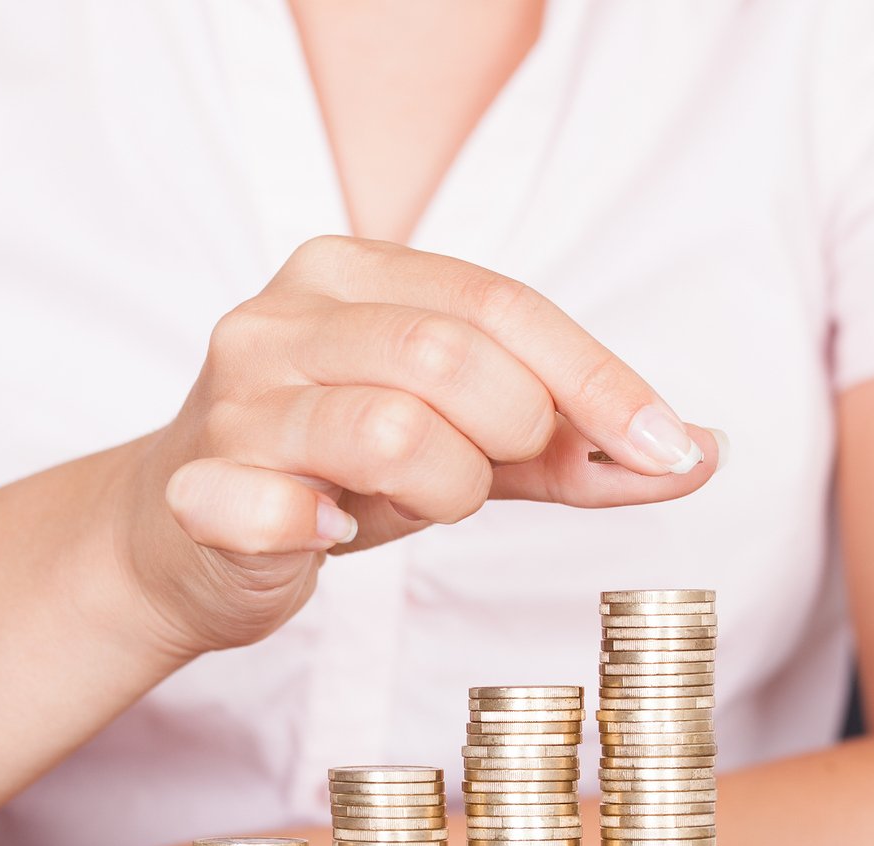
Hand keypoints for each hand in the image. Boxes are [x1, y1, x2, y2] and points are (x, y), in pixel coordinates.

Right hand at [118, 235, 727, 653]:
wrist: (176, 542)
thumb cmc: (329, 477)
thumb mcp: (457, 447)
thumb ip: (565, 447)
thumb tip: (697, 452)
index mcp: (343, 275)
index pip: (499, 305)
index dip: (599, 379)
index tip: (671, 448)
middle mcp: (277, 320)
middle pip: (450, 357)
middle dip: (513, 433)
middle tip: (495, 475)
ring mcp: (231, 404)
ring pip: (388, 432)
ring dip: (441, 490)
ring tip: (420, 504)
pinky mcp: (196, 489)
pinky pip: (284, 509)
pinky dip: (327, 530)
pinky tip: (329, 531)